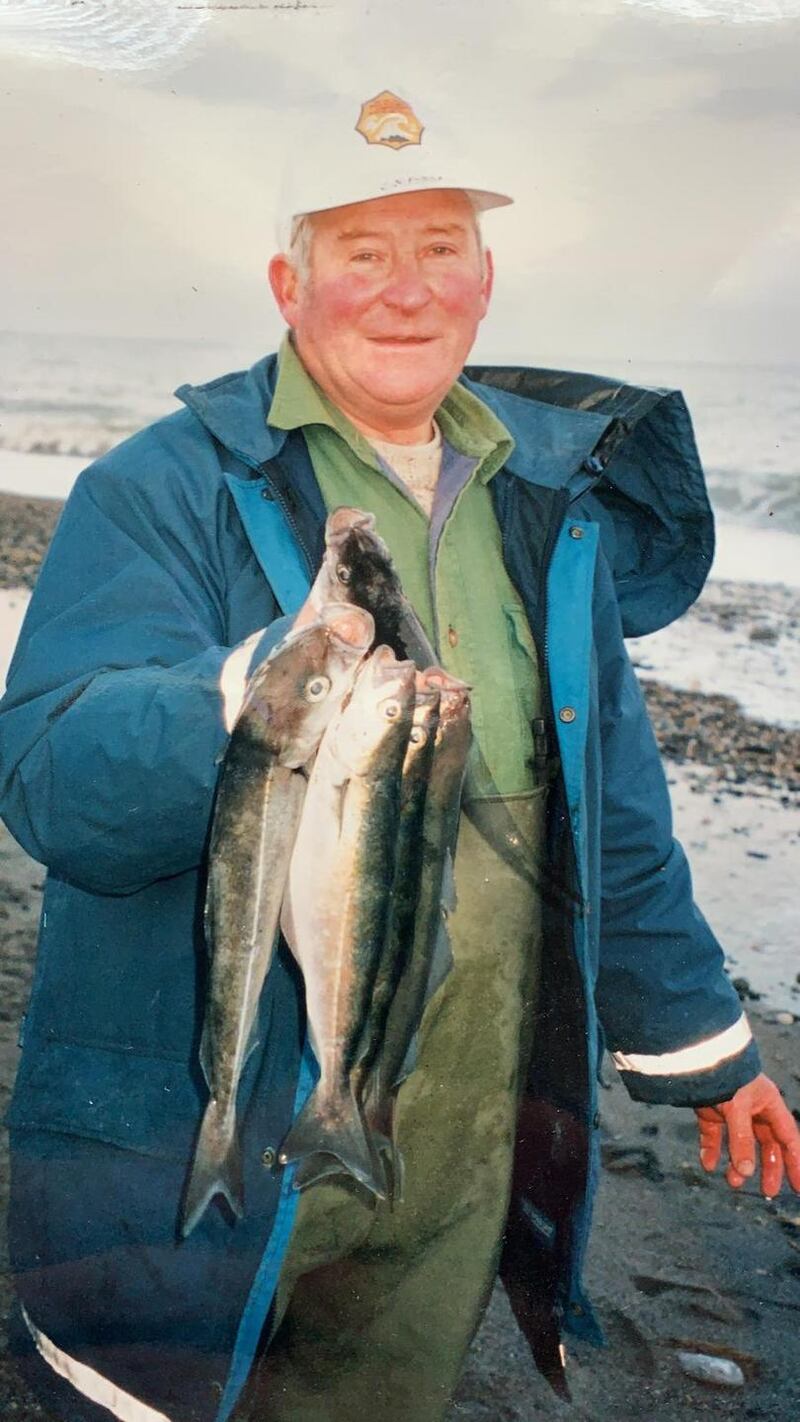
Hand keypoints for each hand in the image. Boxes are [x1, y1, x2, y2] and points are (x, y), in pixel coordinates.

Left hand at [695, 1073, 799, 1198]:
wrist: (696, 1056)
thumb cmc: (725, 1076)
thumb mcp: (738, 1109)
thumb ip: (741, 1142)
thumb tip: (745, 1173)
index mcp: (769, 1104)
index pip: (788, 1139)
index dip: (795, 1163)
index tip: (799, 1187)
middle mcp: (753, 1108)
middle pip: (766, 1144)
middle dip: (768, 1168)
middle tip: (767, 1192)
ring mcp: (731, 1110)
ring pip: (740, 1143)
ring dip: (737, 1163)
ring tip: (733, 1182)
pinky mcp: (710, 1111)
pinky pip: (713, 1136)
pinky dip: (711, 1151)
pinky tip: (708, 1166)